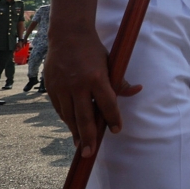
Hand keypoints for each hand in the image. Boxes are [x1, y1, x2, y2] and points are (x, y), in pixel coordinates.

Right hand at [45, 30, 142, 157]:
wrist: (68, 35)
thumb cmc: (93, 50)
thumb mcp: (110, 62)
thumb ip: (120, 81)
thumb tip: (138, 90)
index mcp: (96, 78)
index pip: (107, 104)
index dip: (113, 119)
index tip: (116, 130)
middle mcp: (78, 85)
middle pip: (84, 117)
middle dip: (88, 137)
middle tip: (90, 153)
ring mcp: (63, 87)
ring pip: (69, 116)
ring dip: (75, 132)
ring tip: (81, 145)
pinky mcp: (51, 88)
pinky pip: (60, 109)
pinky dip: (66, 119)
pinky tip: (72, 128)